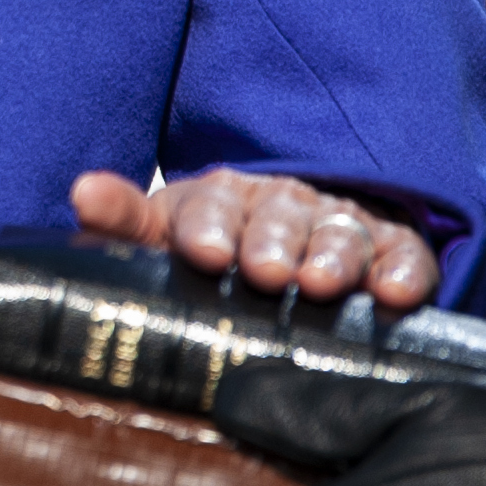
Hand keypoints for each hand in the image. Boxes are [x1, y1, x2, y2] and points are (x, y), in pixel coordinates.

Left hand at [70, 167, 438, 306]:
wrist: (291, 257)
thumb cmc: (213, 254)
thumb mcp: (162, 237)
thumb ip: (122, 222)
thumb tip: (82, 192)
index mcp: (222, 198)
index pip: (212, 204)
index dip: (208, 226)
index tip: (204, 253)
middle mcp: (283, 205)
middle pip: (280, 217)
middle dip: (273, 242)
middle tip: (267, 273)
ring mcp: (339, 225)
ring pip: (339, 234)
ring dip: (332, 257)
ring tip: (321, 285)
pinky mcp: (392, 250)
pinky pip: (403, 255)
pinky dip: (403, 271)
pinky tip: (396, 294)